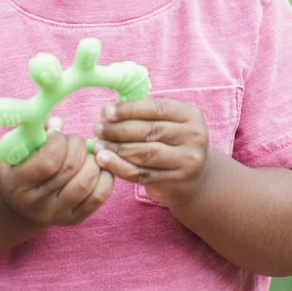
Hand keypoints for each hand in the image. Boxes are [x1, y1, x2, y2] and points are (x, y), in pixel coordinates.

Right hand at [0, 121, 113, 226]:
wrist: (20, 202)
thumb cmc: (21, 166)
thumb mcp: (19, 148)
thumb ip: (35, 133)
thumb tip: (57, 123)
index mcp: (17, 183)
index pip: (48, 162)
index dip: (58, 141)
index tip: (57, 133)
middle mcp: (36, 203)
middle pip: (70, 168)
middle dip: (77, 146)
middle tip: (73, 140)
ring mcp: (56, 214)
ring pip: (86, 182)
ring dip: (92, 160)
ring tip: (86, 152)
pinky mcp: (74, 218)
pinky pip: (98, 196)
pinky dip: (104, 176)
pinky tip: (98, 165)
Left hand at [93, 98, 209, 209]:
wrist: (194, 179)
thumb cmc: (171, 143)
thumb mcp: (167, 124)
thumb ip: (142, 115)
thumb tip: (106, 111)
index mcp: (191, 116)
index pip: (157, 108)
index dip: (129, 109)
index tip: (107, 111)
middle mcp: (194, 137)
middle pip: (150, 131)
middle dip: (119, 129)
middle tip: (98, 128)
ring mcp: (187, 161)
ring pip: (145, 153)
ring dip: (116, 148)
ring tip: (97, 145)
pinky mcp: (175, 182)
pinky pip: (141, 174)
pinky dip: (119, 167)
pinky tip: (104, 160)